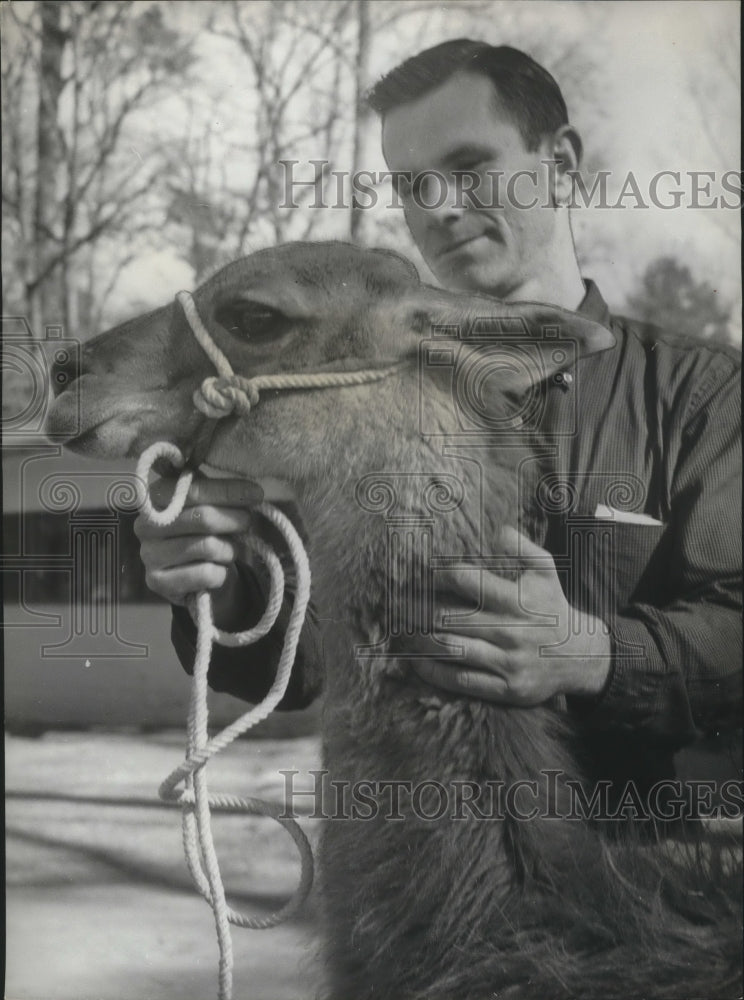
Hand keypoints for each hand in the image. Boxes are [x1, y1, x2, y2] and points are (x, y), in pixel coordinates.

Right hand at [134, 475, 263, 628]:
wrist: (196, 576)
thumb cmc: (205, 532)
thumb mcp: (210, 505)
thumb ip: (221, 494)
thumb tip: (252, 491)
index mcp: (155, 497)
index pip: (194, 490)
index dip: (228, 491)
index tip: (255, 493)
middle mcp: (144, 524)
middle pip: (203, 518)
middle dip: (235, 519)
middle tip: (247, 522)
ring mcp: (148, 555)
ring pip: (208, 546)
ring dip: (229, 549)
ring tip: (229, 549)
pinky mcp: (157, 582)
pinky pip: (205, 574)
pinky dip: (221, 573)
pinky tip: (218, 570)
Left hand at [411, 527, 611, 705]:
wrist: (581, 655)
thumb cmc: (552, 606)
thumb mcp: (547, 571)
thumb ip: (523, 548)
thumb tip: (498, 530)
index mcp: (519, 600)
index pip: (467, 581)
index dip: (439, 575)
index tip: (424, 574)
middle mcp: (513, 631)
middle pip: (452, 617)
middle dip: (419, 609)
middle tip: (396, 603)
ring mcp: (509, 662)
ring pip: (453, 650)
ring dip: (420, 640)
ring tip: (401, 631)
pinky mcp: (507, 689)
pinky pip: (462, 681)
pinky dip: (434, 672)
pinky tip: (416, 661)